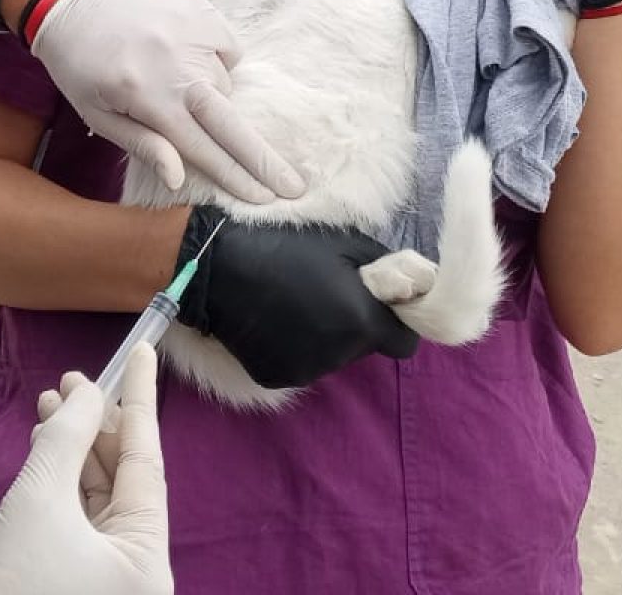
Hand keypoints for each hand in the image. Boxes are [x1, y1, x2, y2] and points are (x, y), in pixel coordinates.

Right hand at [0, 346, 172, 594]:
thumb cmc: (6, 587)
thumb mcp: (37, 502)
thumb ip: (67, 441)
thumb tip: (86, 394)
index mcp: (147, 564)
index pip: (147, 463)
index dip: (142, 402)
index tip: (144, 353)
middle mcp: (134, 576)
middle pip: (123, 481)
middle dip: (96, 426)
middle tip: (71, 381)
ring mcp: (103, 583)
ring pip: (96, 499)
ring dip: (72, 450)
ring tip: (50, 405)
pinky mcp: (71, 585)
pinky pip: (75, 521)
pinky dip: (59, 482)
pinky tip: (45, 447)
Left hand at [32, 0, 305, 203]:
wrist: (73, 2)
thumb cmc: (81, 68)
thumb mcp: (98, 116)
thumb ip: (143, 145)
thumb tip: (180, 177)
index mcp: (148, 98)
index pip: (202, 148)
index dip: (235, 177)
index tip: (264, 199)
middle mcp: (177, 66)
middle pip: (232, 122)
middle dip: (264, 160)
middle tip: (295, 186)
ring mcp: (193, 32)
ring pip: (226, 84)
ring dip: (214, 96)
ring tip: (177, 83)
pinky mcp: (202, 8)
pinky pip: (229, 47)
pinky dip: (218, 59)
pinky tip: (189, 55)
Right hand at [174, 206, 418, 388]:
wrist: (215, 266)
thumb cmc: (283, 244)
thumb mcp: (343, 242)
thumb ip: (383, 268)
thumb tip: (406, 283)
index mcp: (360, 322)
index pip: (405, 343)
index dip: (398, 323)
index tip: (382, 305)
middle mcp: (338, 355)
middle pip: (366, 348)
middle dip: (358, 326)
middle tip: (331, 294)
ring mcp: (305, 371)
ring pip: (333, 357)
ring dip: (327, 336)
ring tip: (297, 303)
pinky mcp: (276, 378)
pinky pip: (301, 364)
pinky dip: (296, 347)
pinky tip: (275, 320)